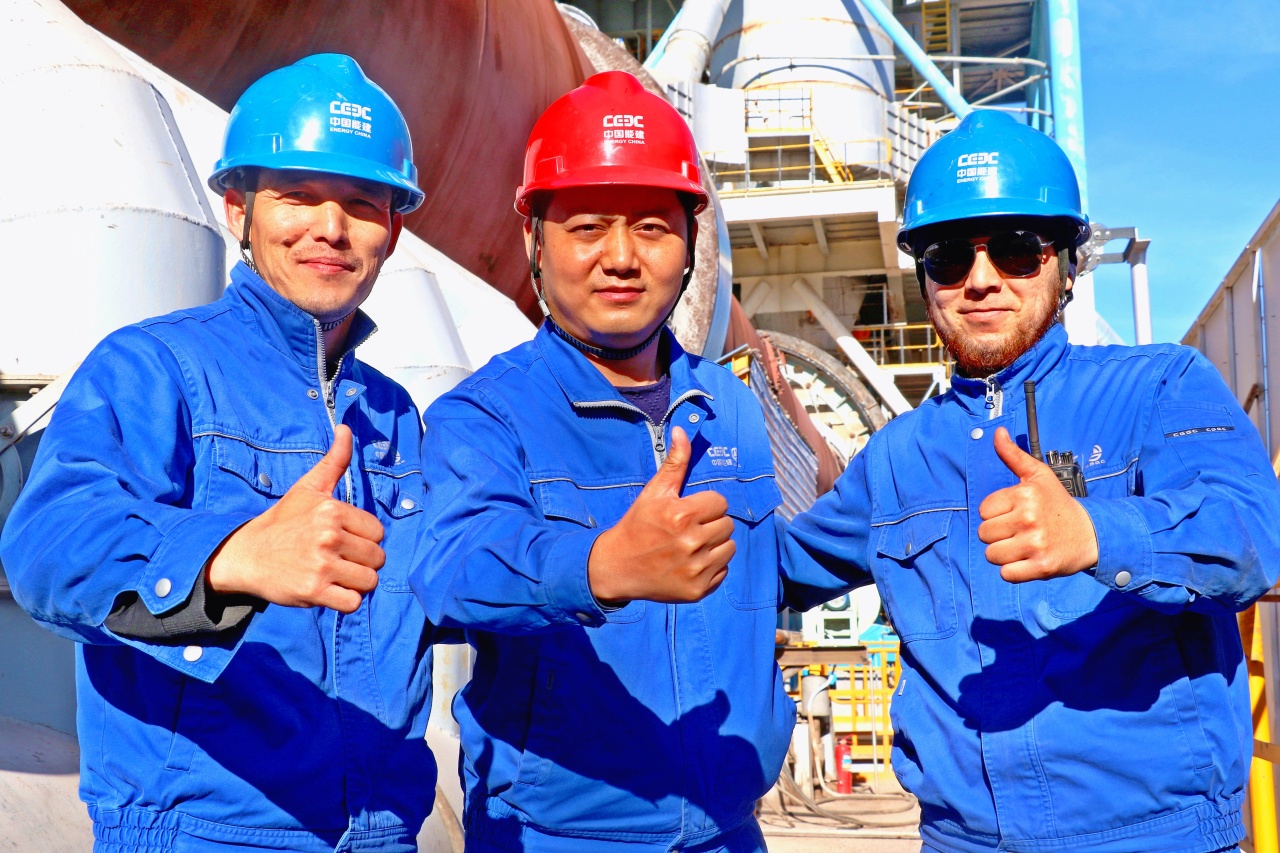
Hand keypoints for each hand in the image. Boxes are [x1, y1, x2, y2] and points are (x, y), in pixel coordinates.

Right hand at [207, 425, 385, 612]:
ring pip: (369, 582)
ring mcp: (322, 565)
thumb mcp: (308, 488)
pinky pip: (353, 603)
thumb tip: (346, 429)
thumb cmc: (283, 521)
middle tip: (338, 560)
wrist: (246, 555)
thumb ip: (334, 461)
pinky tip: (330, 591)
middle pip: (377, 558)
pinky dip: (345, 601)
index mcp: (332, 510)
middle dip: (362, 563)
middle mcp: (329, 536)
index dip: (364, 539)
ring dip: (356, 583)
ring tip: (335, 576)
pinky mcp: (314, 591)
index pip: (378, 532)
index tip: (343, 540)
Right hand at [588, 427, 735, 603]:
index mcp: (682, 514)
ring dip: (715, 545)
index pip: (720, 503)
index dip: (705, 506)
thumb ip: (674, 463)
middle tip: (688, 530)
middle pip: (727, 525)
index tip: (687, 512)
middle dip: (711, 524)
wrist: (617, 566)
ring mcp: (695, 569)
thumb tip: (682, 430)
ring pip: (729, 548)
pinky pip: (723, 571)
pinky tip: (690, 563)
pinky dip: (711, 567)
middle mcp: (691, 542)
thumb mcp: (654, 492)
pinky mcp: (697, 590)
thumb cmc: (637, 525)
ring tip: (691, 546)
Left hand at [977, 427, 1098, 582]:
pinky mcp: (1041, 567)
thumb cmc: (1058, 504)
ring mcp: (1035, 544)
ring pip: (992, 555)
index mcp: (1024, 495)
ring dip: (1004, 554)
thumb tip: (997, 433)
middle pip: (985, 534)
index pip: (984, 511)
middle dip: (998, 534)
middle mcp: (1028, 519)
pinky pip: (1007, 574)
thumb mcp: (1038, 475)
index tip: (1014, 514)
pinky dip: (1013, 571)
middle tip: (1019, 531)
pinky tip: (1027, 560)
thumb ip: (1013, 455)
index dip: (996, 514)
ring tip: (1022, 546)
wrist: (1091, 534)